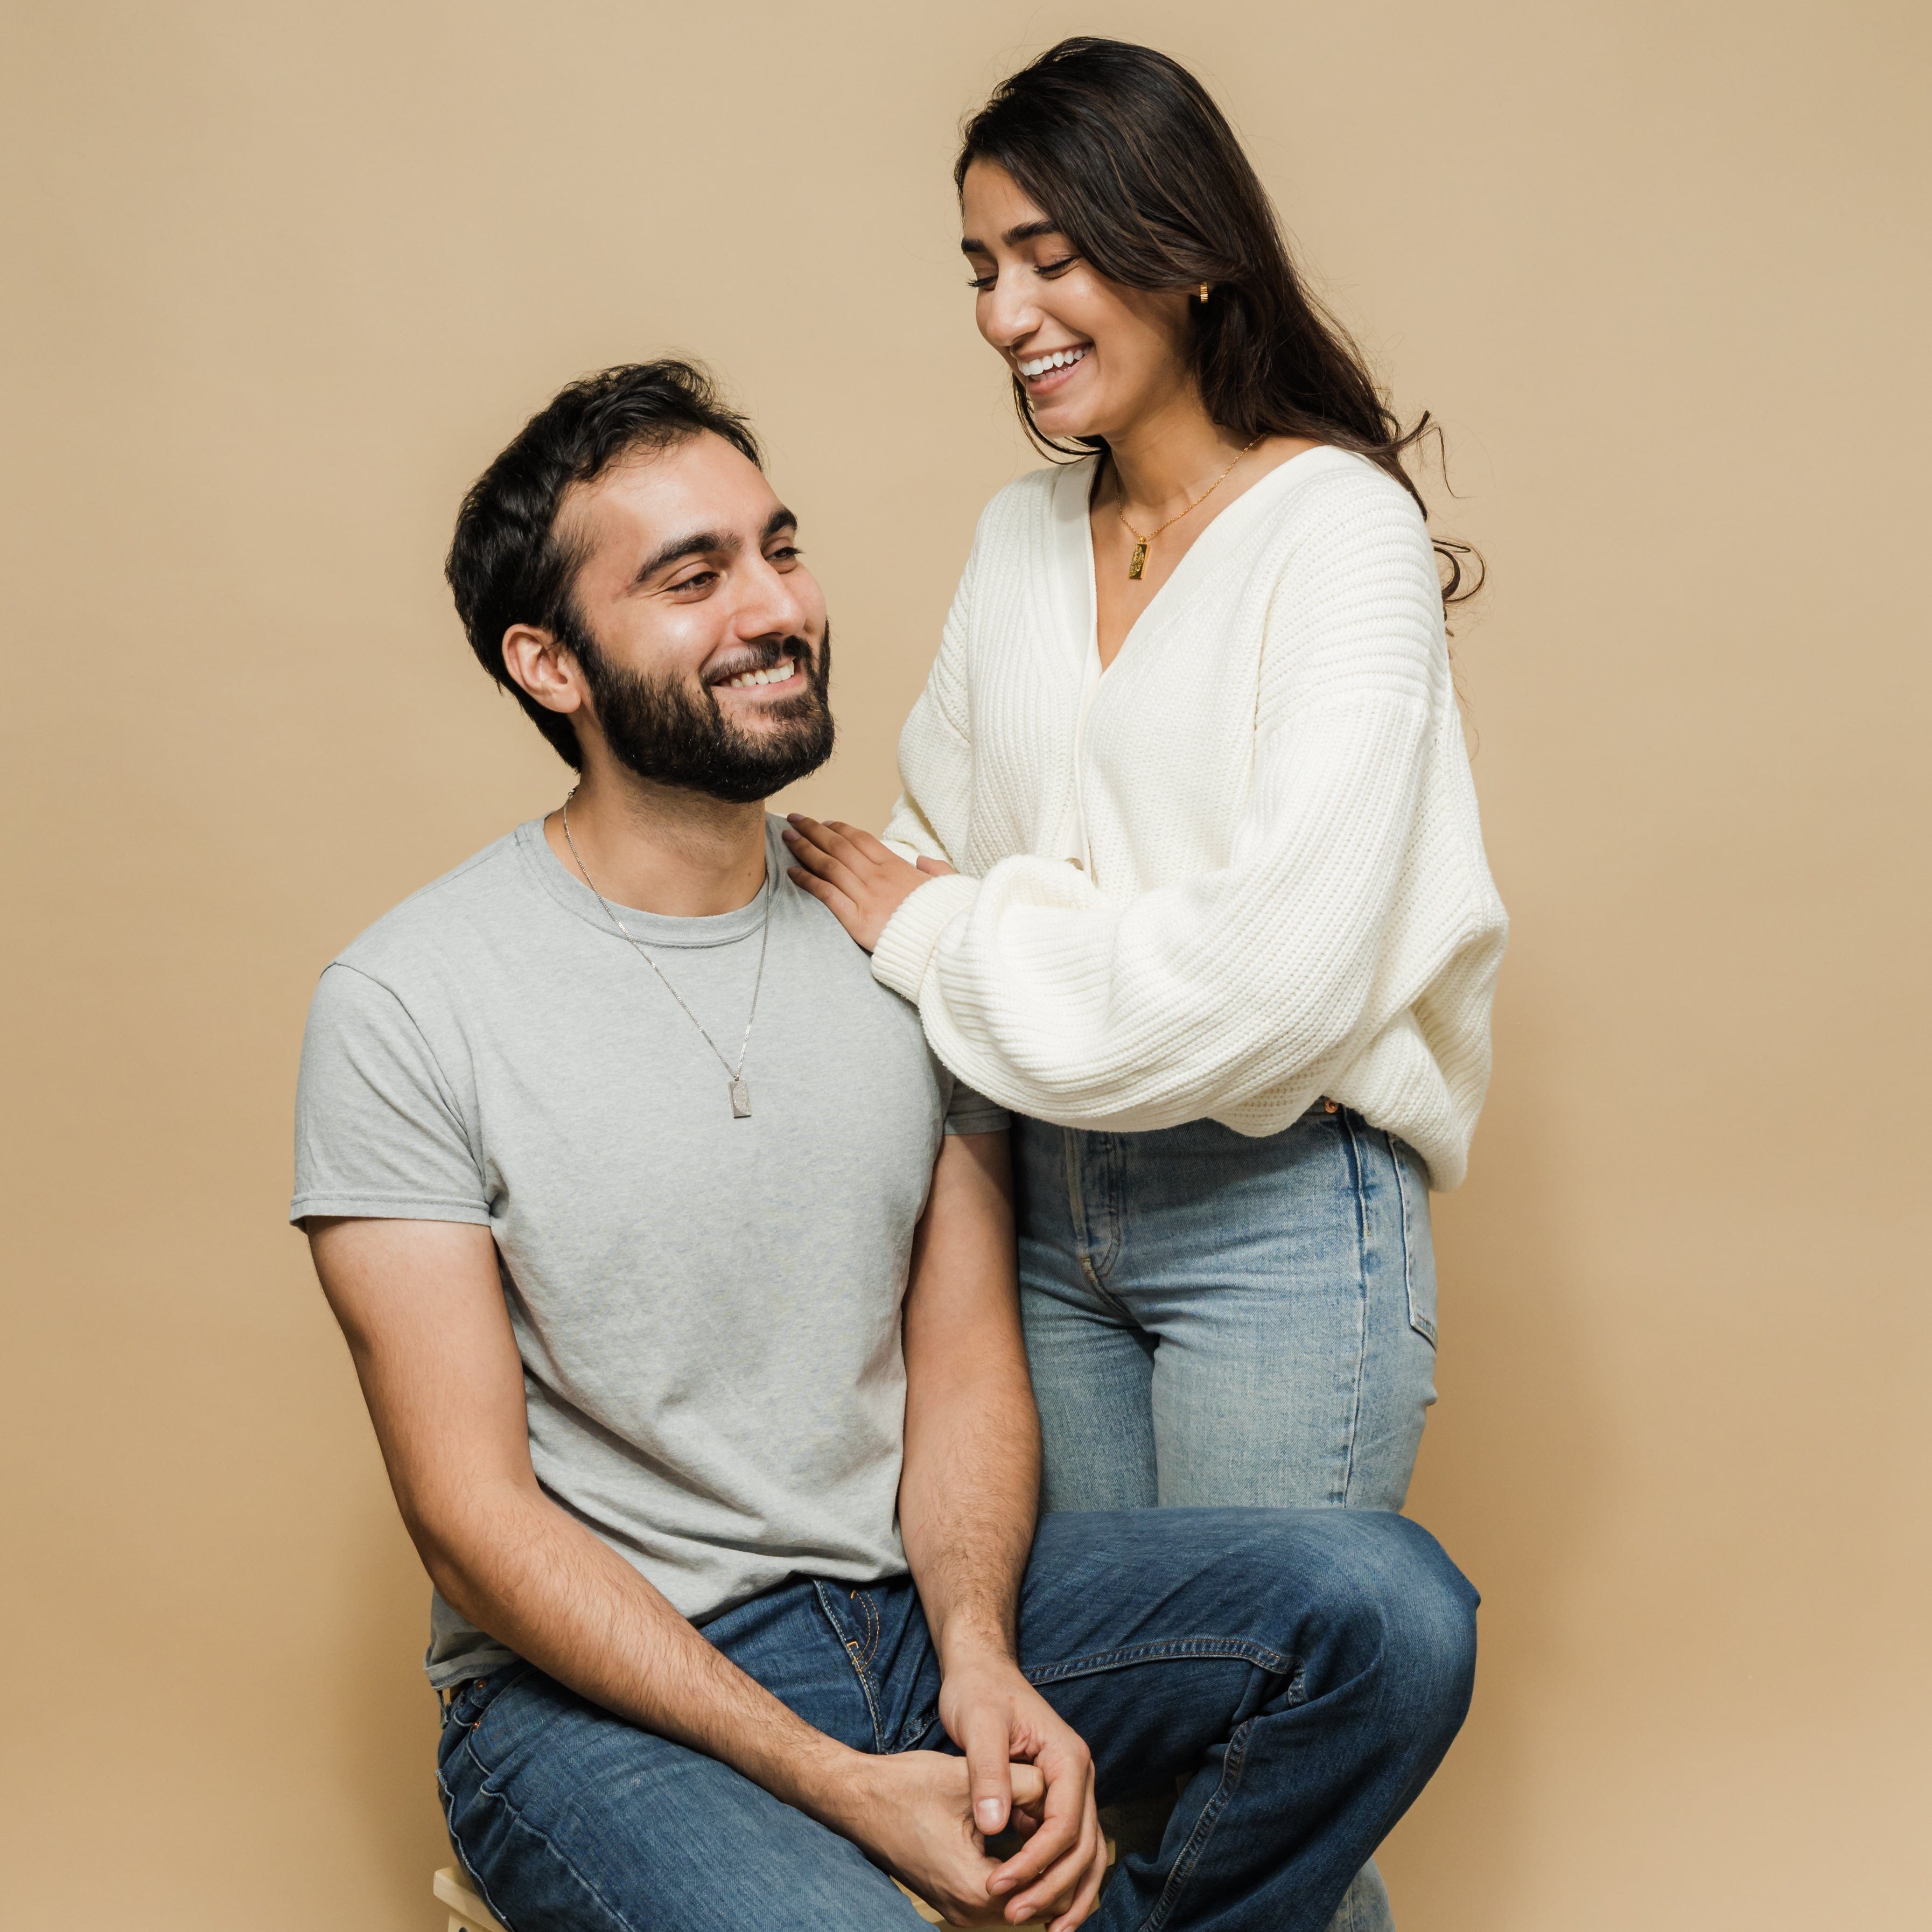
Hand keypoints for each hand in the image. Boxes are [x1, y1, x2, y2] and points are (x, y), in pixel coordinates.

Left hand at [783, 814, 954, 951]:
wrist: (946, 943)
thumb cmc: (946, 917)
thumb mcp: (948, 886)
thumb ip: (936, 869)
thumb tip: (923, 860)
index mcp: (898, 867)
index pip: (862, 840)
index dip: (840, 829)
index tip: (825, 823)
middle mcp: (878, 876)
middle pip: (839, 846)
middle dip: (814, 830)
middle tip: (796, 819)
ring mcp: (866, 896)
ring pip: (829, 865)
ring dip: (805, 848)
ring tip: (788, 837)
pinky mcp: (857, 919)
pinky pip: (827, 894)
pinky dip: (808, 880)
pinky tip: (792, 871)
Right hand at [833, 1751, 1050, 1926]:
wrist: (856, 1799)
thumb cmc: (905, 1788)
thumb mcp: (966, 1778)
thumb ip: (1017, 1783)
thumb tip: (1056, 1785)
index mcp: (974, 1889)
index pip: (1045, 1890)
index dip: (1060, 1852)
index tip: (1068, 1813)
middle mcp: (967, 1911)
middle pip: (1035, 1902)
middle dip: (1053, 1864)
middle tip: (1069, 1822)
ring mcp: (958, 1908)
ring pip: (1018, 1899)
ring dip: (1036, 1868)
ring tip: (1048, 1825)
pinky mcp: (951, 1895)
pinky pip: (999, 1894)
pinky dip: (1017, 1870)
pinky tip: (1024, 1835)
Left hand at [937, 1656, 1107, 1931]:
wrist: (981, 1669)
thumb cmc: (979, 1691)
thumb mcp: (978, 1726)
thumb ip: (988, 1774)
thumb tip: (994, 1828)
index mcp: (1067, 1758)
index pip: (1063, 1825)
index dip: (1034, 1862)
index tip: (998, 1886)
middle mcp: (1079, 1776)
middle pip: (1082, 1847)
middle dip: (1053, 1888)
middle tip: (1013, 1916)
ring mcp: (1071, 1789)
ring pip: (1084, 1853)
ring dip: (1066, 1893)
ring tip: (1045, 1931)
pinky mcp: (1055, 1799)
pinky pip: (1065, 1846)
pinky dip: (1057, 1877)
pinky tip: (1037, 1902)